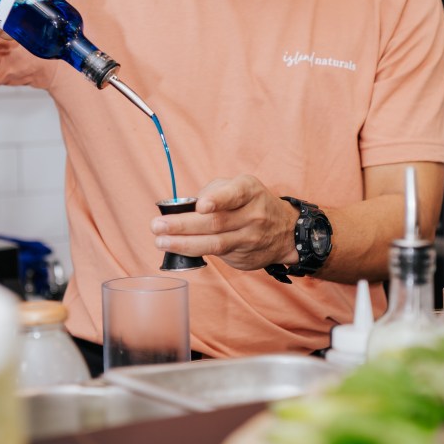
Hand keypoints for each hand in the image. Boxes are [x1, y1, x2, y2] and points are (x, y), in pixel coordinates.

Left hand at [150, 175, 298, 269]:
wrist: (286, 231)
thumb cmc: (252, 203)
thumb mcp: (239, 186)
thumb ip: (213, 191)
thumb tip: (185, 207)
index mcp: (249, 190)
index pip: (234, 194)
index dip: (217, 199)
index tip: (200, 205)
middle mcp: (253, 214)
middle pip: (216, 222)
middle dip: (183, 225)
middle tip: (157, 225)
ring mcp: (250, 238)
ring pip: (214, 244)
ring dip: (183, 244)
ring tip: (161, 241)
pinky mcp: (244, 257)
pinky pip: (216, 256)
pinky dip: (193, 252)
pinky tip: (176, 249)